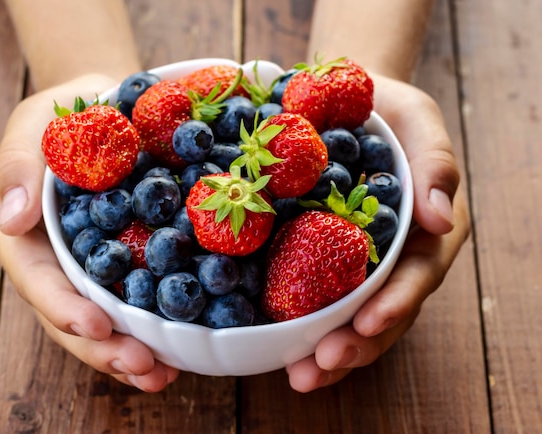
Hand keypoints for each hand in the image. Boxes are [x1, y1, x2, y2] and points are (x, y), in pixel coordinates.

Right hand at [0, 74, 178, 391]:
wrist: (106, 109)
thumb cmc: (64, 115)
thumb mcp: (34, 127)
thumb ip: (17, 168)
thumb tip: (10, 220)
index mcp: (23, 236)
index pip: (38, 281)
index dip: (65, 309)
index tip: (98, 328)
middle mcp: (53, 263)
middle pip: (71, 317)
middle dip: (105, 349)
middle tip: (143, 367)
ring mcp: (87, 270)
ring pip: (103, 323)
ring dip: (131, 353)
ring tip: (163, 373)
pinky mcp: (122, 266)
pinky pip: (133, 301)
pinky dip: (153, 327)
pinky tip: (178, 348)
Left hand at [285, 74, 470, 391]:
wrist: (341, 102)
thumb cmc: (387, 111)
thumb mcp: (418, 122)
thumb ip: (436, 164)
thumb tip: (441, 220)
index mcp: (423, 234)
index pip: (415, 278)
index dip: (394, 305)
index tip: (366, 325)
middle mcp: (391, 258)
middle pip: (379, 312)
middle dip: (353, 346)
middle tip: (317, 368)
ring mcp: (353, 263)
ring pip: (345, 316)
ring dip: (322, 350)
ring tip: (296, 375)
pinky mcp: (317, 256)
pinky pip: (310, 293)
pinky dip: (295, 320)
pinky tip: (270, 339)